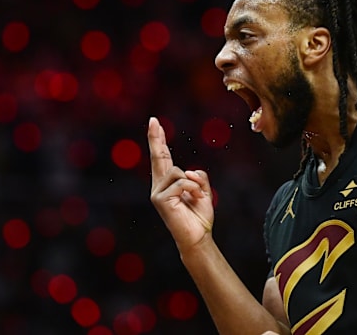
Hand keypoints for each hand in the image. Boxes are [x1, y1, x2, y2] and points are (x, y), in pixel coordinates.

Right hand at [147, 117, 214, 251]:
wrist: (197, 237)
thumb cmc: (199, 217)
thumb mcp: (203, 192)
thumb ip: (198, 178)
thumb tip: (190, 172)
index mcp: (168, 184)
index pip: (163, 158)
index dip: (158, 141)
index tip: (155, 124)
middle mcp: (159, 186)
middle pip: (158, 157)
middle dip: (156, 138)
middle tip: (153, 119)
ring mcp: (157, 193)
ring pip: (179, 172)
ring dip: (194, 184)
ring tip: (195, 198)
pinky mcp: (160, 199)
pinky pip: (183, 183)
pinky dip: (194, 190)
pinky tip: (193, 200)